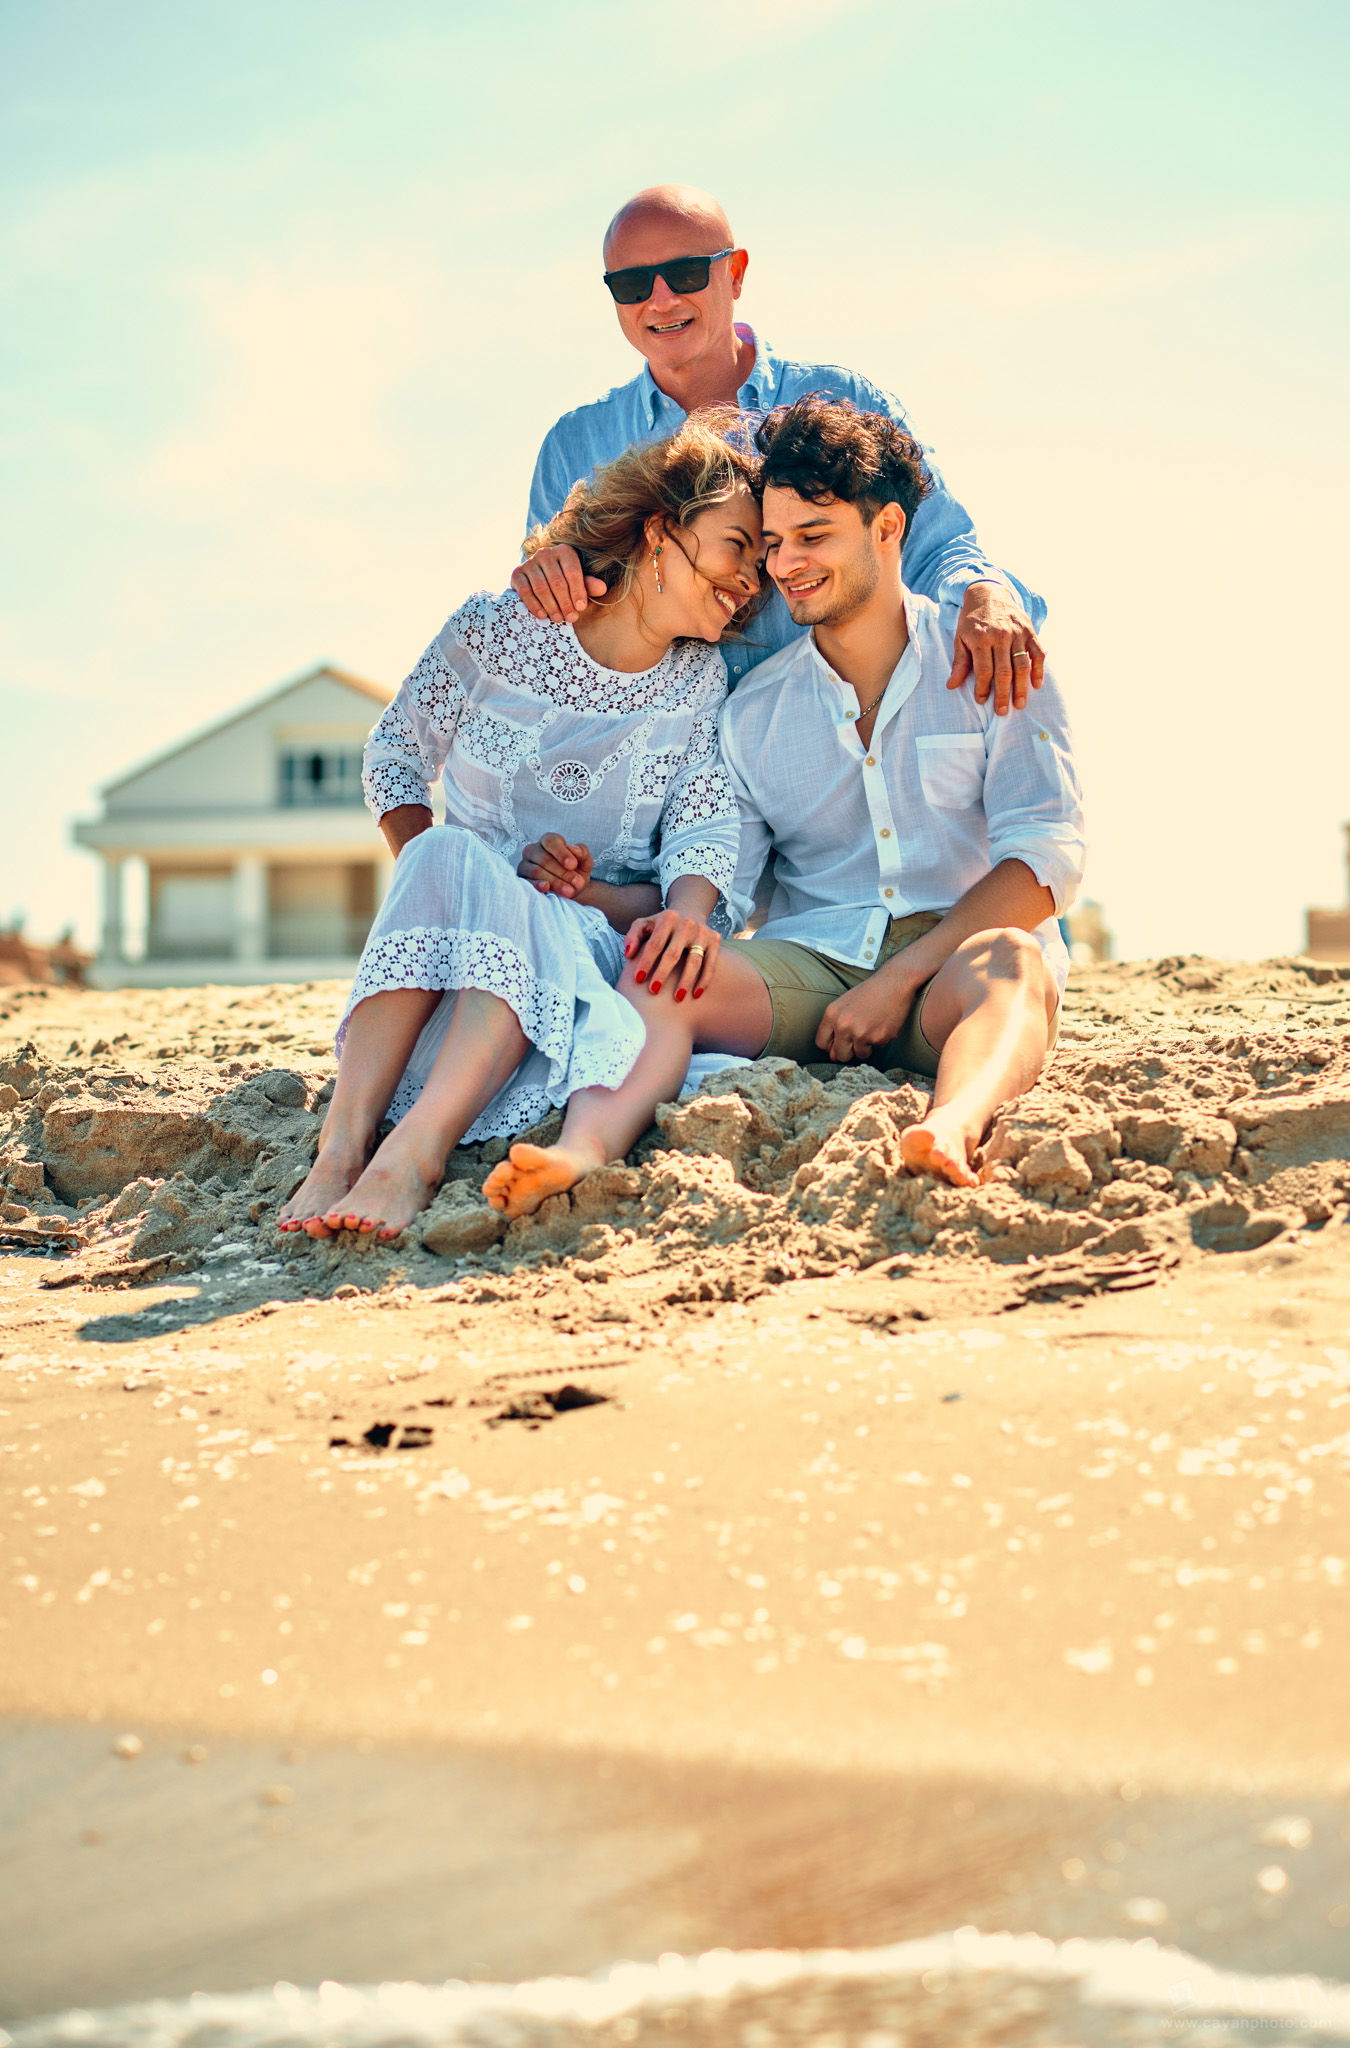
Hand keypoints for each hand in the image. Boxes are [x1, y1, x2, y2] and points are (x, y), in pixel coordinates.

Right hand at [511, 544, 606, 625]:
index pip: (572, 572)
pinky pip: (526, 591)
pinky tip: (542, 615)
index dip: (578, 591)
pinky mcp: (517, 573)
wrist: (537, 582)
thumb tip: (602, 588)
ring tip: (558, 619)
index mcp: (564, 552)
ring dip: (551, 606)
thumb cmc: (564, 583)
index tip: (581, 608)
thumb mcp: (578, 583)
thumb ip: (588, 585)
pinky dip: (534, 605)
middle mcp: (546, 553)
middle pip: (557, 581)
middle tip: (571, 618)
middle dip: (565, 602)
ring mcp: (529, 562)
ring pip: (541, 587)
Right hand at [518, 834, 593, 899]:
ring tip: (569, 891)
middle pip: (544, 859)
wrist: (571, 889)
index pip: (551, 842)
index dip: (562, 853)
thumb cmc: (576, 872)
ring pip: (536, 871)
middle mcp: (533, 850)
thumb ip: (583, 853)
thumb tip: (575, 849)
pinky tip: (546, 887)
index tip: (573, 865)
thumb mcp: (584, 862)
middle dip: (562, 873)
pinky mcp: (522, 879)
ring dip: (555, 882)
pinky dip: (537, 885)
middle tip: (577, 883)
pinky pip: (527, 882)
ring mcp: (525, 865)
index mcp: (549, 841)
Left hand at [624, 909, 720, 1001]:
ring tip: (677, 998)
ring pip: (694, 961)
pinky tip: (696, 994)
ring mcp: (703, 932)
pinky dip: (704, 980)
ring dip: (685, 981)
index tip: (638, 979)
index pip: (655, 943)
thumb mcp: (644, 925)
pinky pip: (711, 964)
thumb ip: (633, 937)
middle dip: (662, 973)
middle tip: (653, 991)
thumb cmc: (661, 926)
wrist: (689, 913)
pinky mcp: (715, 940)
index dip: (646, 962)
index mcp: (668, 918)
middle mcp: (687, 924)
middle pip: (673, 954)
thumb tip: (628, 954)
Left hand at [816, 963, 919, 1063]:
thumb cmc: (870, 992)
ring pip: (859, 1054)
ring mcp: (860, 1033)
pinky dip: (880, 1040)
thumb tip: (833, 1052)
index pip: (821, 1043)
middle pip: (838, 1055)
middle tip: (856, 1043)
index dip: (831, 1047)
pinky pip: (877, 1048)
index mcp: (831, 1015)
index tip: (839, 1045)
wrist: (894, 983)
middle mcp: (843, 1025)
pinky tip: (883, 1024)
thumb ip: (836, 1024)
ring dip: (866, 1047)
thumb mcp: (844, 1003)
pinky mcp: (878, 1038)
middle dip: (847, 1053)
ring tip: (872, 1029)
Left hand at [946, 582, 1044, 715]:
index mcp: (981, 639)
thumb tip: (951, 685)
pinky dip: (1038, 669)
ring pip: (1022, 664)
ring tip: (1020, 704)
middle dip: (1003, 694)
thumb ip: (960, 662)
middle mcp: (1000, 636)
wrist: (988, 592)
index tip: (982, 701)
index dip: (982, 688)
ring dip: (1022, 687)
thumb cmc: (972, 619)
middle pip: (1004, 671)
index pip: (983, 670)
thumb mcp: (960, 638)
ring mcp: (1017, 633)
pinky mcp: (1029, 630)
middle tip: (1002, 711)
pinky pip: (1037, 652)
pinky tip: (1036, 684)